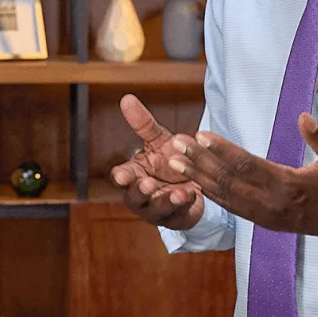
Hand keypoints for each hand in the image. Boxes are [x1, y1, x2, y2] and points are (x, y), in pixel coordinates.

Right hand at [110, 94, 204, 230]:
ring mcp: (157, 210)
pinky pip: (178, 215)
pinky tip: (193, 194)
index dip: (122, 177)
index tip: (122, 175)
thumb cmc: (169, 159)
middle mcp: (141, 195)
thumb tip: (126, 98)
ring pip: (157, 209)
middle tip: (149, 184)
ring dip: (166, 200)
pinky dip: (185, 205)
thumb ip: (143, 123)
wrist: (195, 179)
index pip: (122, 176)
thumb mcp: (158, 140)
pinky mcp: (175, 219)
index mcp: (133, 174)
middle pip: (135, 197)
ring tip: (178, 192)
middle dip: (142, 192)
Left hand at [167, 112, 317, 242]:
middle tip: (175, 146)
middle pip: (228, 181)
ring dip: (198, 177)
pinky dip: (210, 193)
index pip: (247, 166)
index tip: (201, 135)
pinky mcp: (262, 221)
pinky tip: (194, 181)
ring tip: (174, 163)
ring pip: (224, 195)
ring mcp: (264, 215)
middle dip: (199, 162)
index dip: (222, 150)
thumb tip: (305, 117)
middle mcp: (270, 203)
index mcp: (287, 186)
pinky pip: (230, 206)